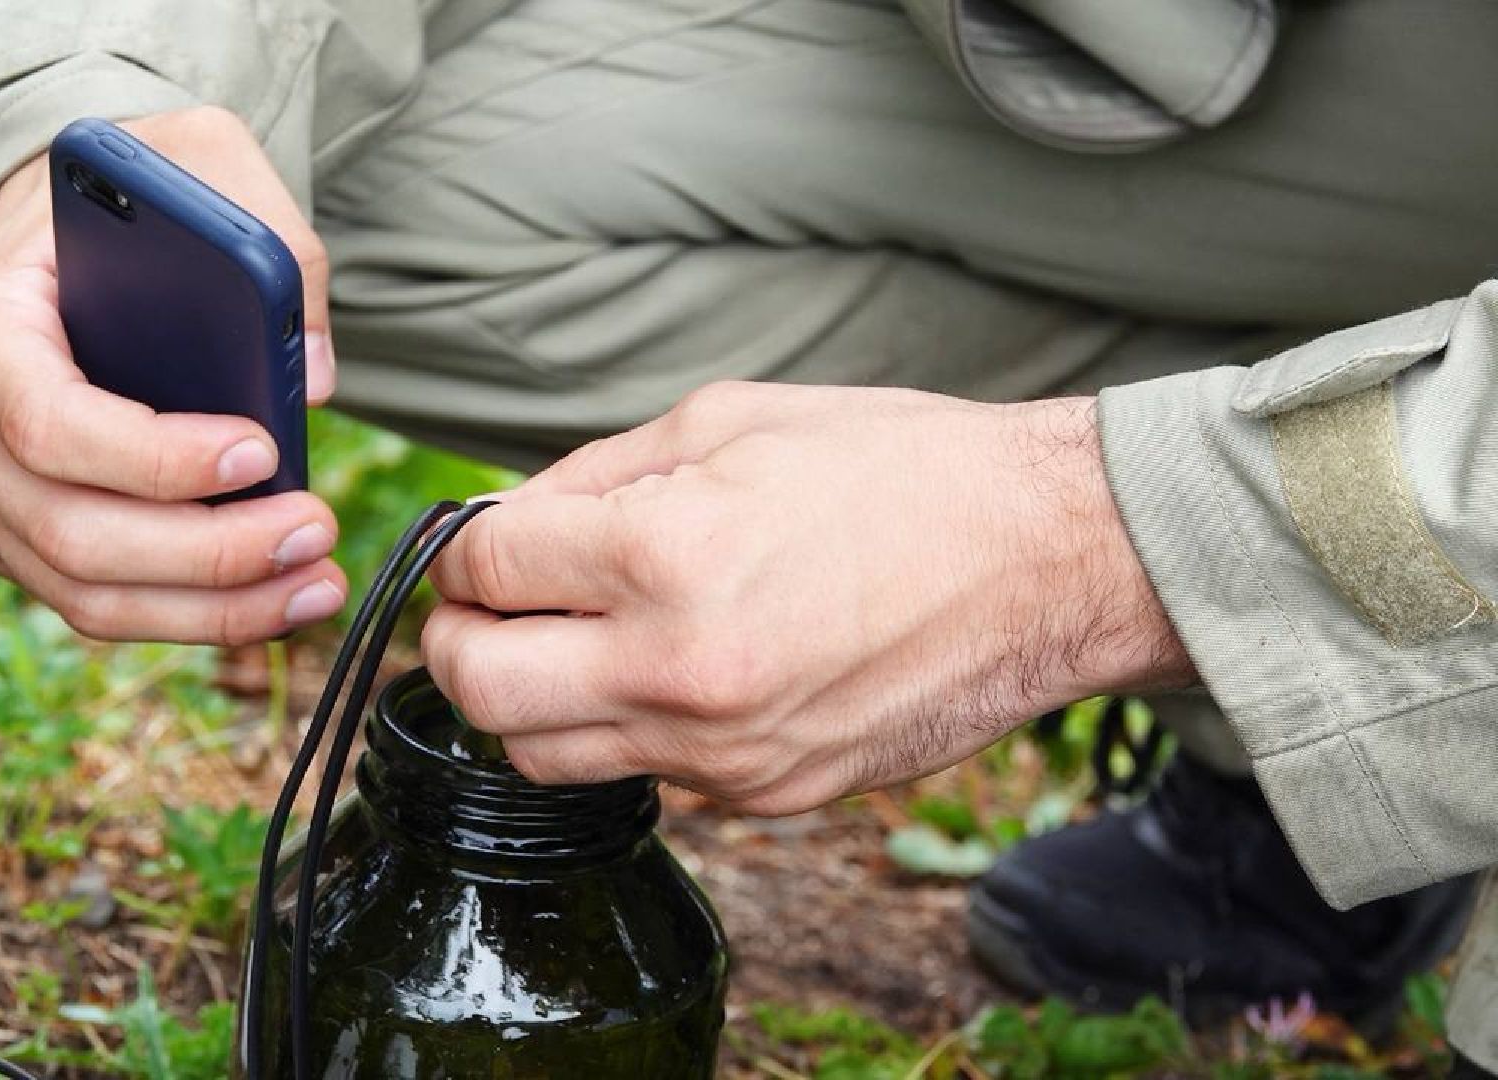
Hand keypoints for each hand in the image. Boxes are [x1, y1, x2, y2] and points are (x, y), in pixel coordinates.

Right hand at [0, 107, 346, 642]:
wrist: (61, 235)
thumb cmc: (132, 200)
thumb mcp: (207, 168)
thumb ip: (271, 248)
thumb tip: (312, 380)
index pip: (51, 424)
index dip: (157, 461)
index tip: (261, 452)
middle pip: (74, 532)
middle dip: (208, 554)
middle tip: (316, 531)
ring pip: (86, 592)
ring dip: (212, 607)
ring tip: (316, 584)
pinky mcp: (6, 540)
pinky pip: (95, 602)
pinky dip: (187, 614)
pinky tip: (272, 597)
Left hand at [423, 383, 1195, 813]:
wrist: (1046, 561)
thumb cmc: (897, 468)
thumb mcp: (728, 421)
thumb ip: (592, 478)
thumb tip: (501, 525)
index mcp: (666, 552)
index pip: (483, 571)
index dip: (465, 550)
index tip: (484, 544)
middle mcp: (680, 669)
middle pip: (477, 686)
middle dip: (457, 639)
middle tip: (485, 608)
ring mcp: (723, 750)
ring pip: (540, 756)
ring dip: (527, 699)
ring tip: (570, 642)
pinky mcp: (766, 797)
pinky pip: (643, 777)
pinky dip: (626, 730)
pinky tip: (670, 673)